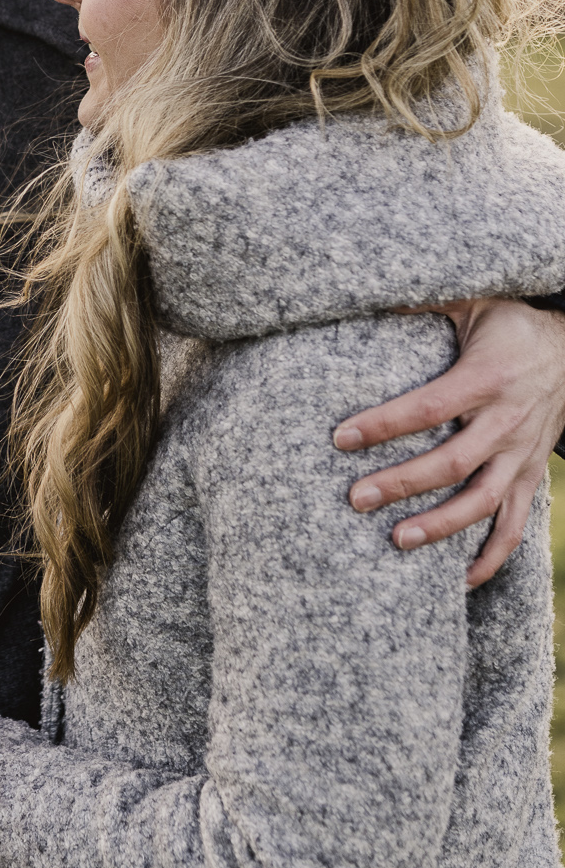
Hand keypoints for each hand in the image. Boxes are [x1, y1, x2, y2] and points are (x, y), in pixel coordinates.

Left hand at [334, 298, 564, 587]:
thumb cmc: (509, 324)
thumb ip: (422, 302)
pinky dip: (491, 557)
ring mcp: (521, 455)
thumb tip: (364, 288)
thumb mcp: (472, 302)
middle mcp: (507, 422)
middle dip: (402, 483)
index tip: (339, 438)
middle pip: (451, 463)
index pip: (428, 408)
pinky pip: (514, 526)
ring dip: (441, 526)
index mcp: (487, 378)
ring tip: (395, 542)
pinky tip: (459, 579)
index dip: (383, 424)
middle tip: (355, 499)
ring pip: (483, 502)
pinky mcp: (529, 476)